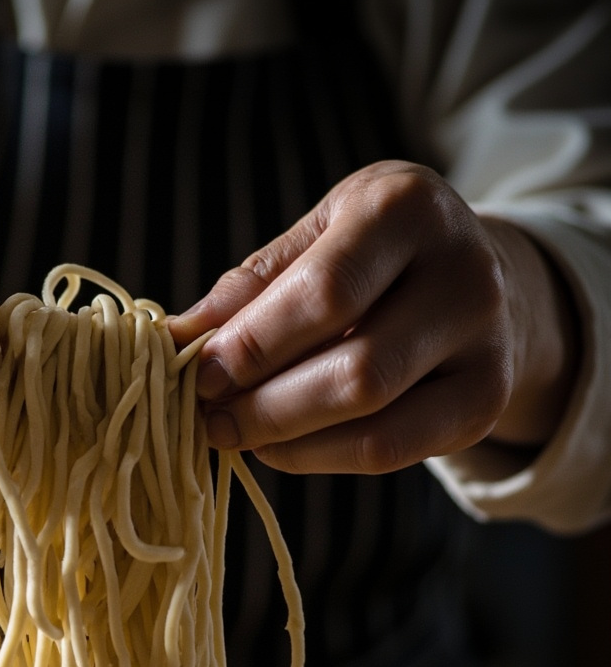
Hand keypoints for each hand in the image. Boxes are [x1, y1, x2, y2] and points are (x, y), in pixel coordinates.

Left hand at [169, 160, 577, 473]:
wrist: (471, 273)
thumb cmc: (372, 251)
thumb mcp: (315, 237)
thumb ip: (252, 286)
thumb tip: (178, 338)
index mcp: (407, 208)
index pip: (326, 291)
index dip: (255, 345)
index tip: (201, 375)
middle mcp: (466, 272)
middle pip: (357, 370)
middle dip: (266, 406)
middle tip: (211, 419)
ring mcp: (487, 343)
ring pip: (375, 418)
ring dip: (287, 439)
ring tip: (234, 433)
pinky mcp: (485, 402)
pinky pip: (393, 452)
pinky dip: (321, 458)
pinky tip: (280, 447)